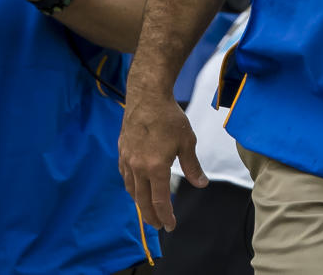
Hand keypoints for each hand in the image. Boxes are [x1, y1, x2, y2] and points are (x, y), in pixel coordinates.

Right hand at [118, 92, 208, 231]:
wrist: (146, 96)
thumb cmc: (169, 117)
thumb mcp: (187, 142)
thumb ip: (192, 166)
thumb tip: (201, 184)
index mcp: (155, 168)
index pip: (159, 201)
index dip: (165, 216)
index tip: (170, 226)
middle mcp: (137, 167)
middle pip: (142, 201)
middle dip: (150, 216)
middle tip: (158, 226)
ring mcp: (127, 160)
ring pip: (131, 189)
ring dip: (140, 203)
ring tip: (148, 209)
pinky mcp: (121, 151)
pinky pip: (125, 176)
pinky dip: (132, 186)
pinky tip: (137, 187)